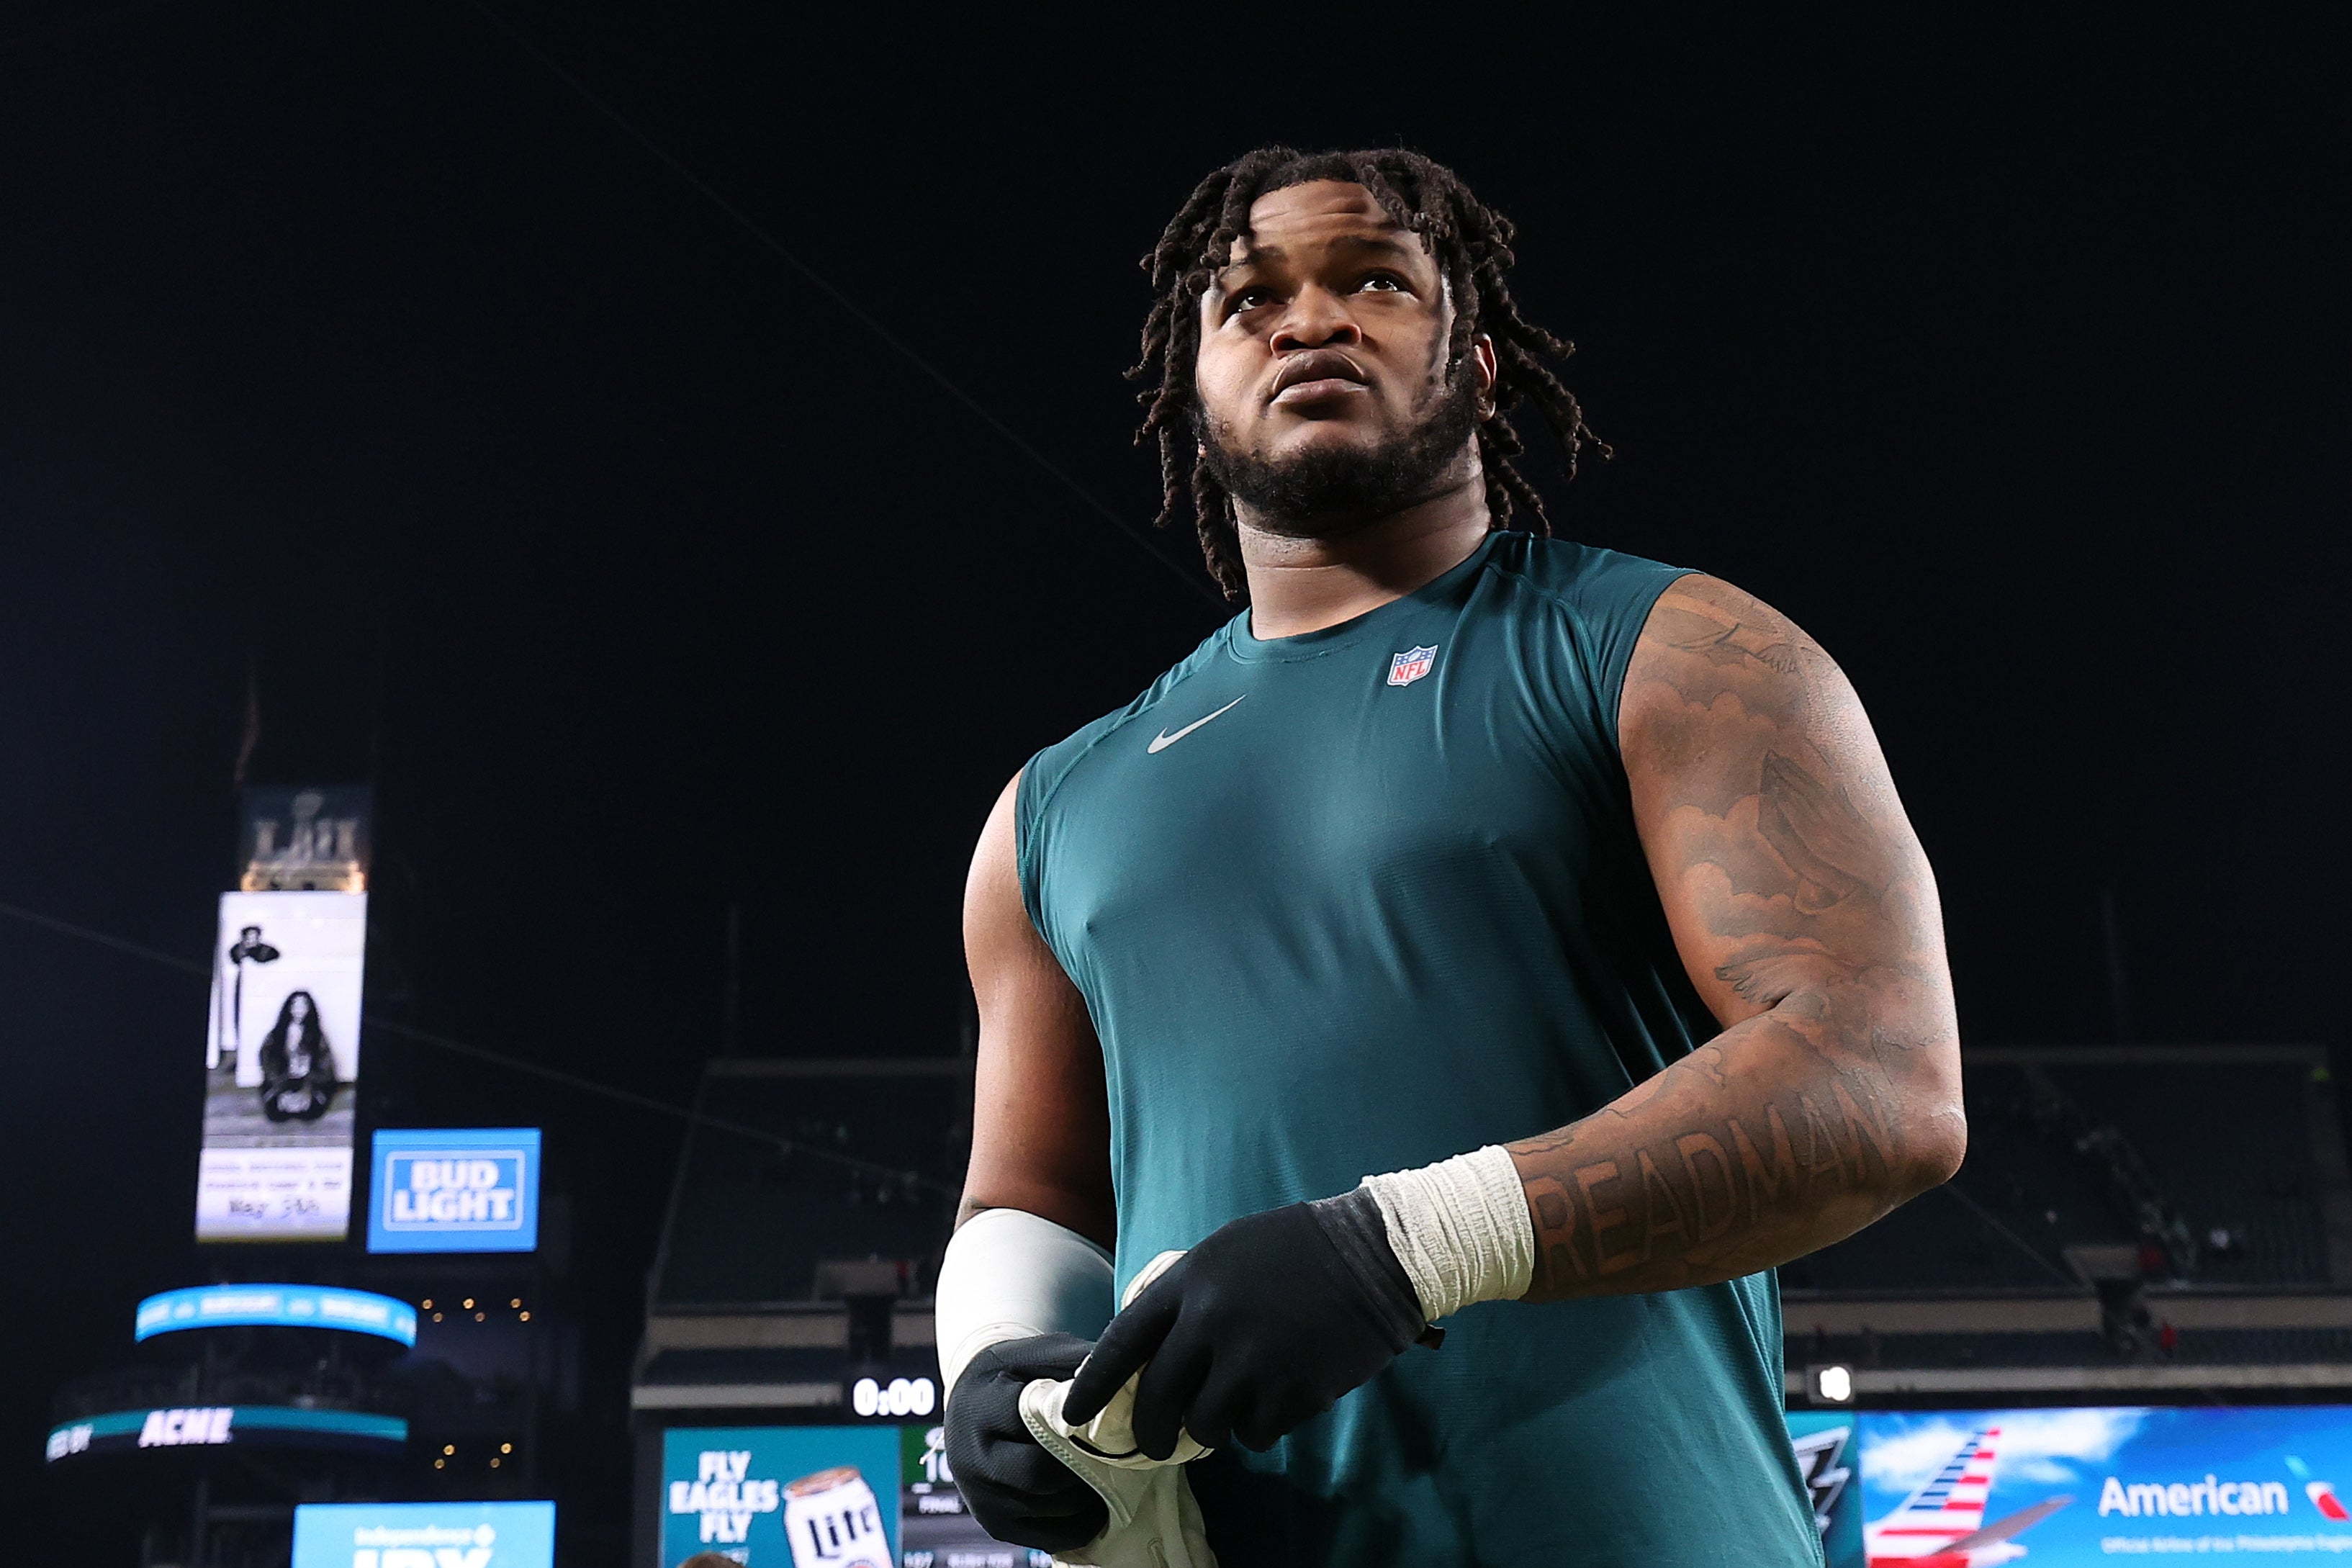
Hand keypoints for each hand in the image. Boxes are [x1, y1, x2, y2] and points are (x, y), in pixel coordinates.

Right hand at [944, 1333, 1107, 1551]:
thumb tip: (1124, 1372)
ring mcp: (982, 1499)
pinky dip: (1083, 1523)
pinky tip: (1095, 1500)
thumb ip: (1072, 1360)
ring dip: (1090, 1494)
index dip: (1078, 1425)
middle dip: (1084, 1464)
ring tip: (1111, 1472)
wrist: (971, 1405)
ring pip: (1052, 1509)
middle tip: (1115, 1451)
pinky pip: (1053, 1539)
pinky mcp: (996, 1526)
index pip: (1034, 1425)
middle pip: (1040, 1475)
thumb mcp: (1034, 1353)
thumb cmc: (1012, 1375)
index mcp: (980, 1409)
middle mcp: (973, 1460)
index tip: (1106, 1418)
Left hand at [1060, 1202, 1419, 1458]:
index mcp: (1189, 1282)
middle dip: (1151, 1432)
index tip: (1073, 1414)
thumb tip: (1152, 1350)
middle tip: (1158, 1443)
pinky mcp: (1292, 1390)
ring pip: (1206, 1425)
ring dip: (1216, 1424)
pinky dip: (1261, 1426)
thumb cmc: (1299, 1249)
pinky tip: (1281, 1396)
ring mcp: (1252, 1359)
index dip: (1093, 1385)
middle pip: (1156, 1399)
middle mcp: (1211, 1321)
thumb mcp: (1226, 1252)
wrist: (1375, 1254)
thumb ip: (1187, 1297)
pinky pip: (1255, 1433)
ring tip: (1241, 1400)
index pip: (1121, 1342)